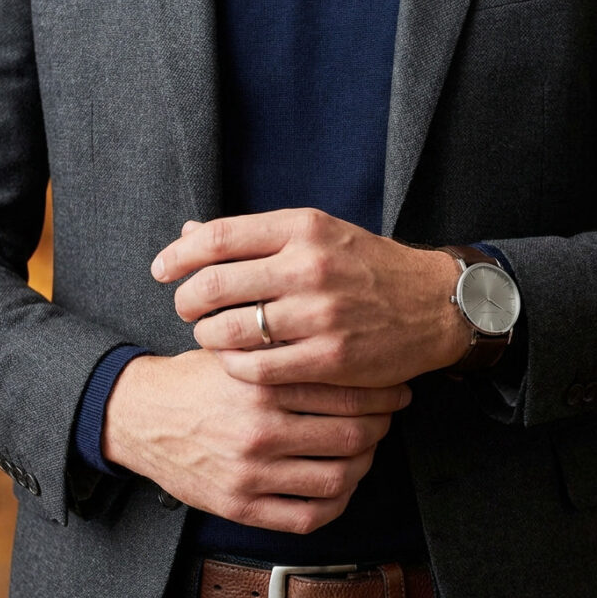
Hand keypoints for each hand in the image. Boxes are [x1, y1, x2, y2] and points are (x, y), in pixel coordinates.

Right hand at [101, 350, 411, 533]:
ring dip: (363, 465)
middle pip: (352, 435)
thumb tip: (346, 346)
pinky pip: (308, 516)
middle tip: (386, 419)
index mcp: (263, 384)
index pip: (346, 391)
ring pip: (338, 478)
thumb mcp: (237, 350)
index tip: (395, 390)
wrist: (140, 416)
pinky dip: (336, 503)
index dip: (382, 393)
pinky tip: (340, 486)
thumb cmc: (195, 379)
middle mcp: (260, 429)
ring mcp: (251, 473)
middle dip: (381, 427)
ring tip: (364, 451)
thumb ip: (285, 349)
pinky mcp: (240, 506)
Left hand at [150, 208, 471, 386]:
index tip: (162, 271)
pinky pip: (258, 369)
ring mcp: (320, 314)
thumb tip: (189, 233)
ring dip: (207, 337)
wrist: (434, 305)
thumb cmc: (368, 268)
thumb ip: (256, 237)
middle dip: (186, 302)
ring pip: (230, 330)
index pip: (218, 237)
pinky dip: (236, 368)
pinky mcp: (330, 358)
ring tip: (211, 337)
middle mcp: (309, 267)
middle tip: (185, 310)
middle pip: (214, 285)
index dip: (178, 256)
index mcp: (303, 228)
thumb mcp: (318, 234)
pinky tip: (236, 363)